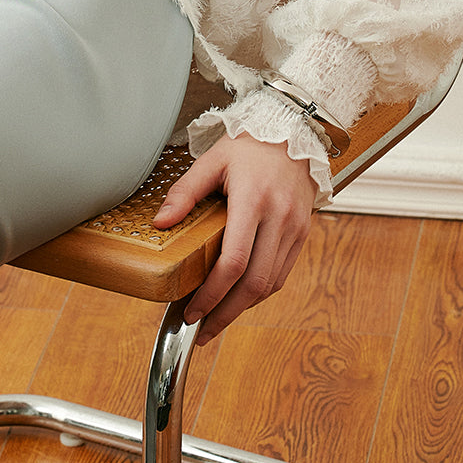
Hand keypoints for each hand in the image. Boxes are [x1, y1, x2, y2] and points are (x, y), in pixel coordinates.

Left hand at [151, 134, 315, 346]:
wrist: (293, 132)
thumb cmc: (250, 145)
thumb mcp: (212, 160)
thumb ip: (185, 192)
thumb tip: (160, 222)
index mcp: (253, 200)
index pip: (234, 261)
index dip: (212, 294)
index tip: (191, 311)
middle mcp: (279, 218)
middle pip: (255, 283)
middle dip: (226, 313)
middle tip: (201, 329)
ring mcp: (294, 228)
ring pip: (270, 283)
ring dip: (243, 308)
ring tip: (216, 320)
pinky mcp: (302, 233)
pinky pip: (281, 274)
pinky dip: (259, 292)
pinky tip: (239, 298)